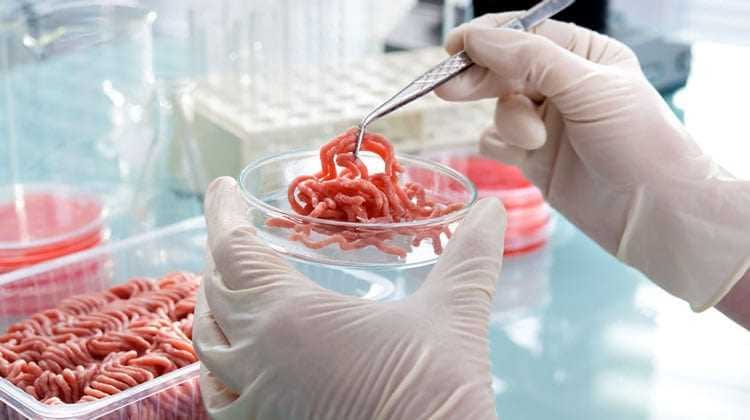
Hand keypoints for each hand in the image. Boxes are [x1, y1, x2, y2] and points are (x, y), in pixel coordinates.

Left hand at [194, 177, 505, 418]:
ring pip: (207, 348)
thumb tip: (494, 210)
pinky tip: (233, 367)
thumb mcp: (454, 317)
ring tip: (225, 293)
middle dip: (222, 258)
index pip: (233, 250)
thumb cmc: (436, 395)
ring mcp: (253, 406)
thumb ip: (470, 257)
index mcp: (290, 317)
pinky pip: (218, 399)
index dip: (223, 212)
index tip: (224, 188)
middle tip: (236, 236)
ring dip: (212, 312)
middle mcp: (257, 360)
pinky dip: (217, 370)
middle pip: (214, 294)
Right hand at [436, 13, 749, 311]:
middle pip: (504, 69)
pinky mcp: (534, 158)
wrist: (654, 212)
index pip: (526, 34)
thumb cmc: (637, 141)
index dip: (488, 38)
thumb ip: (530, 58)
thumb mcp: (587, 87)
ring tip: (534, 141)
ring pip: (498, 108)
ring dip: (510, 123)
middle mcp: (563, 86)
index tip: (454, 47)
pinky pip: (496, 141)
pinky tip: (522, 155)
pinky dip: (501, 146)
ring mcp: (547, 123)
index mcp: (584, 56)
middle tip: (448, 89)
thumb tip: (477, 38)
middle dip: (480, 78)